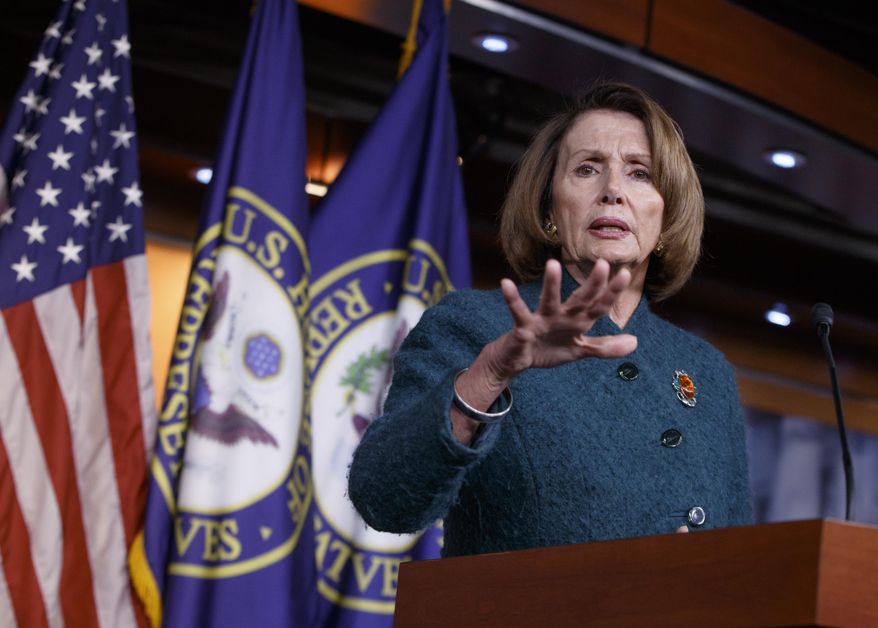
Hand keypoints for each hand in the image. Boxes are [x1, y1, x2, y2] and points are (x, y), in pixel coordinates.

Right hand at [450, 258, 636, 444]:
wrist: (517, 360)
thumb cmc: (549, 349)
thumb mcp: (579, 350)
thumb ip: (604, 347)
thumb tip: (635, 342)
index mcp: (577, 321)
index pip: (599, 306)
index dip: (611, 293)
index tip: (625, 273)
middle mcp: (562, 316)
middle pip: (579, 300)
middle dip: (591, 285)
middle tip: (603, 264)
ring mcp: (541, 320)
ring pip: (548, 300)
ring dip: (551, 285)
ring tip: (553, 264)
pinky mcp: (522, 327)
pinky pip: (518, 312)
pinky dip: (512, 299)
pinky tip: (506, 284)